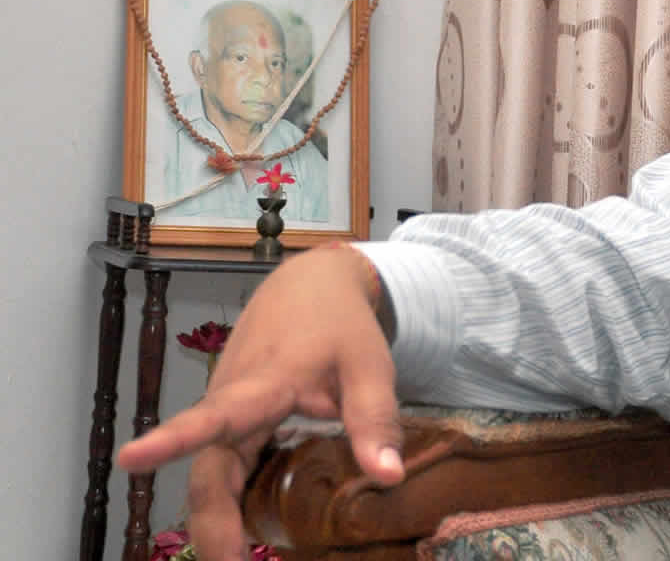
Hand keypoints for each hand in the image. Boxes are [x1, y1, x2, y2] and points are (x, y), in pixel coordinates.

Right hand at [116, 245, 404, 560]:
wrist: (311, 286)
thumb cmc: (339, 324)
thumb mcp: (369, 365)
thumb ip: (375, 420)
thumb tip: (389, 477)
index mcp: (263, 382)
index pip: (214, 415)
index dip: (173, 439)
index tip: (131, 458)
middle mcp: (232, 400)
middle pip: (208, 468)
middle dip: (210, 520)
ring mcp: (227, 412)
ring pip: (211, 474)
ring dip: (217, 518)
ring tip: (233, 559)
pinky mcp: (232, 422)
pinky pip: (221, 466)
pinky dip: (228, 500)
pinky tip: (243, 533)